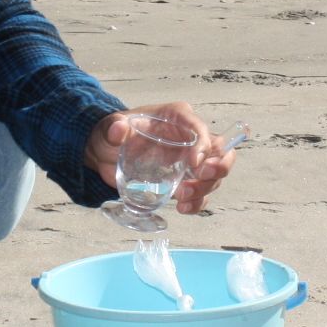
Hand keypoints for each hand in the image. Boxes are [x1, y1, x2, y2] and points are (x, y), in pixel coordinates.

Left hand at [85, 102, 238, 213]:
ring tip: (181, 197)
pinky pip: (201, 194)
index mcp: (177, 118)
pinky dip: (197, 203)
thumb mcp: (111, 127)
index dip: (204, 145)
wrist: (106, 154)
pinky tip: (183, 208)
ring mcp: (190, 161)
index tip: (194, 163)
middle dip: (217, 167)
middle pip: (220, 151)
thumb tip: (118, 129)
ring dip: (204, 189)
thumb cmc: (113, 134)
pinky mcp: (184, 180)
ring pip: (214, 175)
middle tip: (199, 177)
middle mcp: (190, 138)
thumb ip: (115, 127)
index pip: (200, 128)